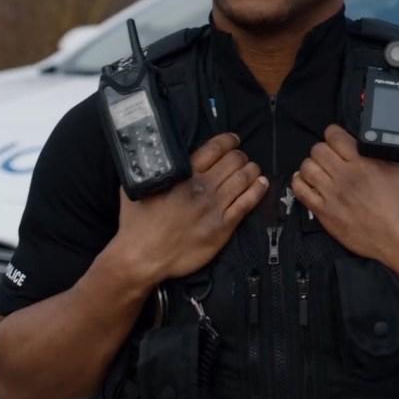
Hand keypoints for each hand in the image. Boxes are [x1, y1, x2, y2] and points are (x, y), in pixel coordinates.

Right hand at [115, 133, 267, 284]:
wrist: (141, 257)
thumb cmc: (136, 223)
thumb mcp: (138, 186)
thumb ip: (154, 170)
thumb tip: (159, 157)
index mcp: (183, 174)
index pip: (215, 148)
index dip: (229, 141)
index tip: (234, 140)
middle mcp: (202, 187)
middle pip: (234, 161)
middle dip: (240, 156)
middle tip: (241, 158)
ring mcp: (214, 207)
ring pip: (244, 179)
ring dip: (252, 170)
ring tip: (252, 169)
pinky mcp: (223, 227)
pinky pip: (247, 203)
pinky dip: (258, 190)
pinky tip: (261, 184)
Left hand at [291, 124, 398, 281]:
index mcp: (365, 161)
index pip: (334, 135)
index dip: (335, 134)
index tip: (339, 139)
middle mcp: (344, 175)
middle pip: (317, 149)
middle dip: (324, 149)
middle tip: (332, 156)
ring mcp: (332, 195)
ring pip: (306, 168)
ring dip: (313, 166)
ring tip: (322, 170)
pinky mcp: (325, 215)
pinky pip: (300, 192)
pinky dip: (301, 184)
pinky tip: (309, 184)